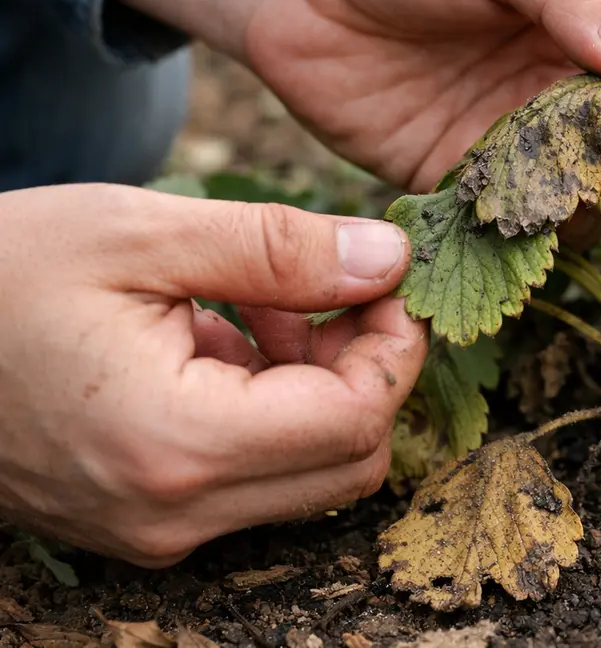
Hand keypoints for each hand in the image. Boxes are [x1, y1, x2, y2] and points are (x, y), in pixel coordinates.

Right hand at [0, 184, 425, 566]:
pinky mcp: (145, 523)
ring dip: (319, 386)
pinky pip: (254, 478)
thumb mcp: (143, 233)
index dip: (395, 345)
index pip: (357, 420)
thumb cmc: (0, 275)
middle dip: (366, 368)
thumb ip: (280, 248)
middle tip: (335, 288)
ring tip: (263, 304)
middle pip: (349, 460)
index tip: (384, 278)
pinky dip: (273, 410)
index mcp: (176, 445)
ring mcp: (158, 532)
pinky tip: (228, 341)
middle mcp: (173, 514)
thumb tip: (389, 258)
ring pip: (309, 474)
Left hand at [112, 0, 600, 243]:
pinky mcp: (470, 177)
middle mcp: (573, 71)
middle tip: (598, 157)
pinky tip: (510, 220)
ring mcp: (525, 129)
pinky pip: (521, 220)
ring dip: (589, 201)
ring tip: (553, 191)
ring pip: (595, 190)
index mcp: (599, 1)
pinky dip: (529, 232)